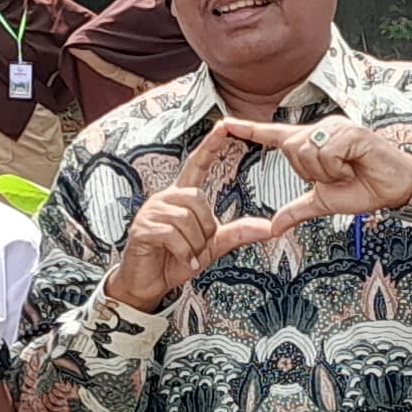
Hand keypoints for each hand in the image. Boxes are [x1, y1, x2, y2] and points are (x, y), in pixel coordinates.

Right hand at [102, 126, 293, 310]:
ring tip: (188, 256)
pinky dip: (183, 253)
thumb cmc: (175, 261)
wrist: (147, 285)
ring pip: (186, 219)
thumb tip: (269, 228)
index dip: (209, 146)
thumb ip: (237, 234)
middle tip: (199, 247)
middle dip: (206, 227)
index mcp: (180, 197)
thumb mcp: (211, 247)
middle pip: (197, 198)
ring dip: (194, 244)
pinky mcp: (142, 229)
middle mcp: (165, 198)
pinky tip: (183, 262)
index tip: (223, 126)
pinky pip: (172, 235)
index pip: (196, 164)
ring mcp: (151, 212)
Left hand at [227, 112, 411, 219]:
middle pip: (291, 149)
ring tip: (348, 170)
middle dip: (310, 171)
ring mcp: (335, 127)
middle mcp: (320, 130)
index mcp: (310, 145)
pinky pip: (327, 152)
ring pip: (308, 151)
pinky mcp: (350, 130)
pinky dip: (338, 166)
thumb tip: (274, 227)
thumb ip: (296, 210)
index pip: (274, 135)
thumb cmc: (363, 188)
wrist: (394, 187)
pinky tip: (355, 164)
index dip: (248, 130)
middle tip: (337, 176)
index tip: (224, 124)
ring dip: (327, 171)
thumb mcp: (323, 203)